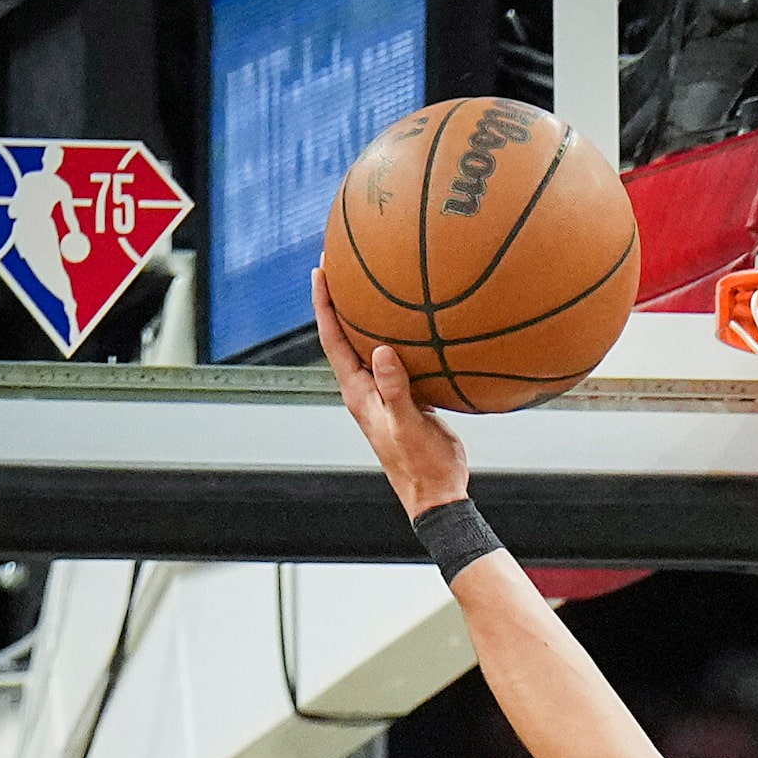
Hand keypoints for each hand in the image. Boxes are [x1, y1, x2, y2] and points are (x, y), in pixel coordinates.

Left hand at [312, 268, 469, 518]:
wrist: (436, 494)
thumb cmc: (420, 465)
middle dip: (340, 300)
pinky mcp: (406, 399)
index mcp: (358, 392)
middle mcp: (366, 389)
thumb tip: (383, 351)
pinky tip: (417, 326)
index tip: (321, 271)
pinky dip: (401, 338)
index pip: (333, 339)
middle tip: (341, 264)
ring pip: (370, 346)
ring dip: (368, 317)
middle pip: (344, 336)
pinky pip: (397, 360)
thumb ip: (396, 390)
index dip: (324, 304)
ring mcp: (385, 394)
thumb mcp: (407, 425)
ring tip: (374, 284)